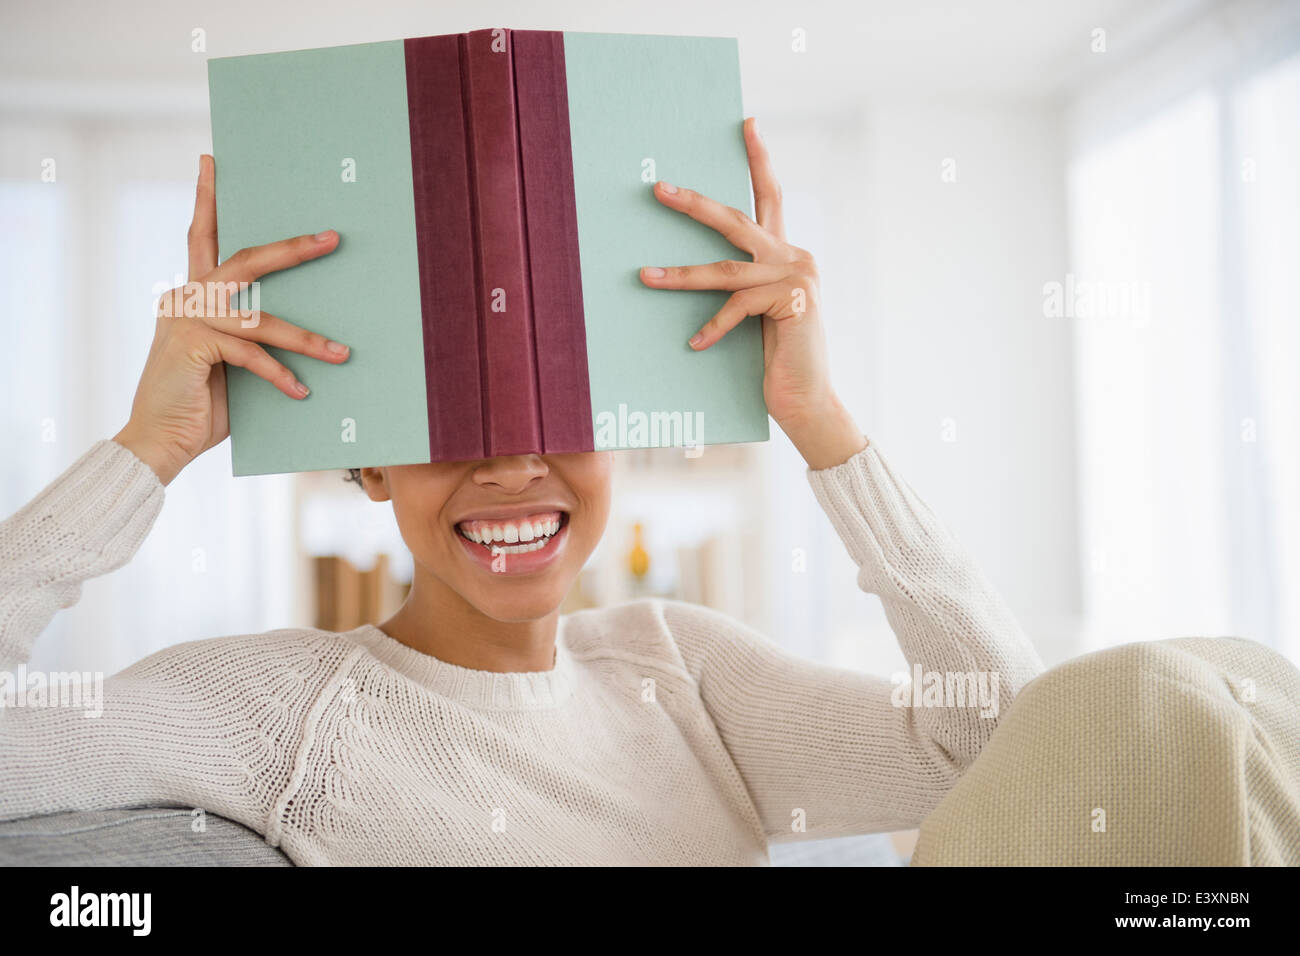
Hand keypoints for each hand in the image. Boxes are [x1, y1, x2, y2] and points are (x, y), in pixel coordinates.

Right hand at [113, 154, 348, 484]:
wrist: (160, 442)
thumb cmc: (201, 404)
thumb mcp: (231, 363)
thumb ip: (251, 336)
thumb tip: (303, 329)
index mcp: (191, 294)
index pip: (200, 236)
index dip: (207, 199)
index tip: (212, 161)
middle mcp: (186, 298)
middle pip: (247, 261)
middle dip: (293, 250)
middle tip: (331, 238)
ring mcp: (187, 320)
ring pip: (261, 318)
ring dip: (307, 339)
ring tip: (342, 353)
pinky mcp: (194, 346)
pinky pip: (251, 355)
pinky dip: (280, 375)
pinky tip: (301, 392)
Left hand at [639, 117, 866, 468]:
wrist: (809, 402)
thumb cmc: (777, 361)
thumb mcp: (758, 314)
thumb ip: (744, 284)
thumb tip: (699, 268)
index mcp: (788, 253)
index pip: (770, 197)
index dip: (759, 160)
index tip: (746, 123)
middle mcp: (796, 258)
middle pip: (737, 220)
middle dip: (694, 204)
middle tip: (658, 188)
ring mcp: (797, 278)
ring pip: (726, 269)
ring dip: (680, 274)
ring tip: (644, 276)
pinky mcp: (792, 303)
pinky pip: (737, 308)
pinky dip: (712, 327)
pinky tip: (694, 345)